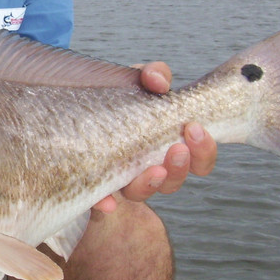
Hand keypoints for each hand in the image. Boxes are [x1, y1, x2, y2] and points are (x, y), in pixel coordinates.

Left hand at [93, 61, 217, 212]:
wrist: (75, 108)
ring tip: (152, 169)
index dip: (203, 151)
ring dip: (151, 183)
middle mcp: (148, 169)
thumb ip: (153, 76)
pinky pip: (101, 202)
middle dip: (180, 167)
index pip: (199, 160)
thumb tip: (158, 81)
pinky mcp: (94, 185)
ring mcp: (121, 179)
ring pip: (142, 193)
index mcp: (167, 146)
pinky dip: (105, 203)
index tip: (194, 128)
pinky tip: (106, 202)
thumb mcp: (138, 82)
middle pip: (174, 181)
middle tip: (177, 148)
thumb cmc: (118, 96)